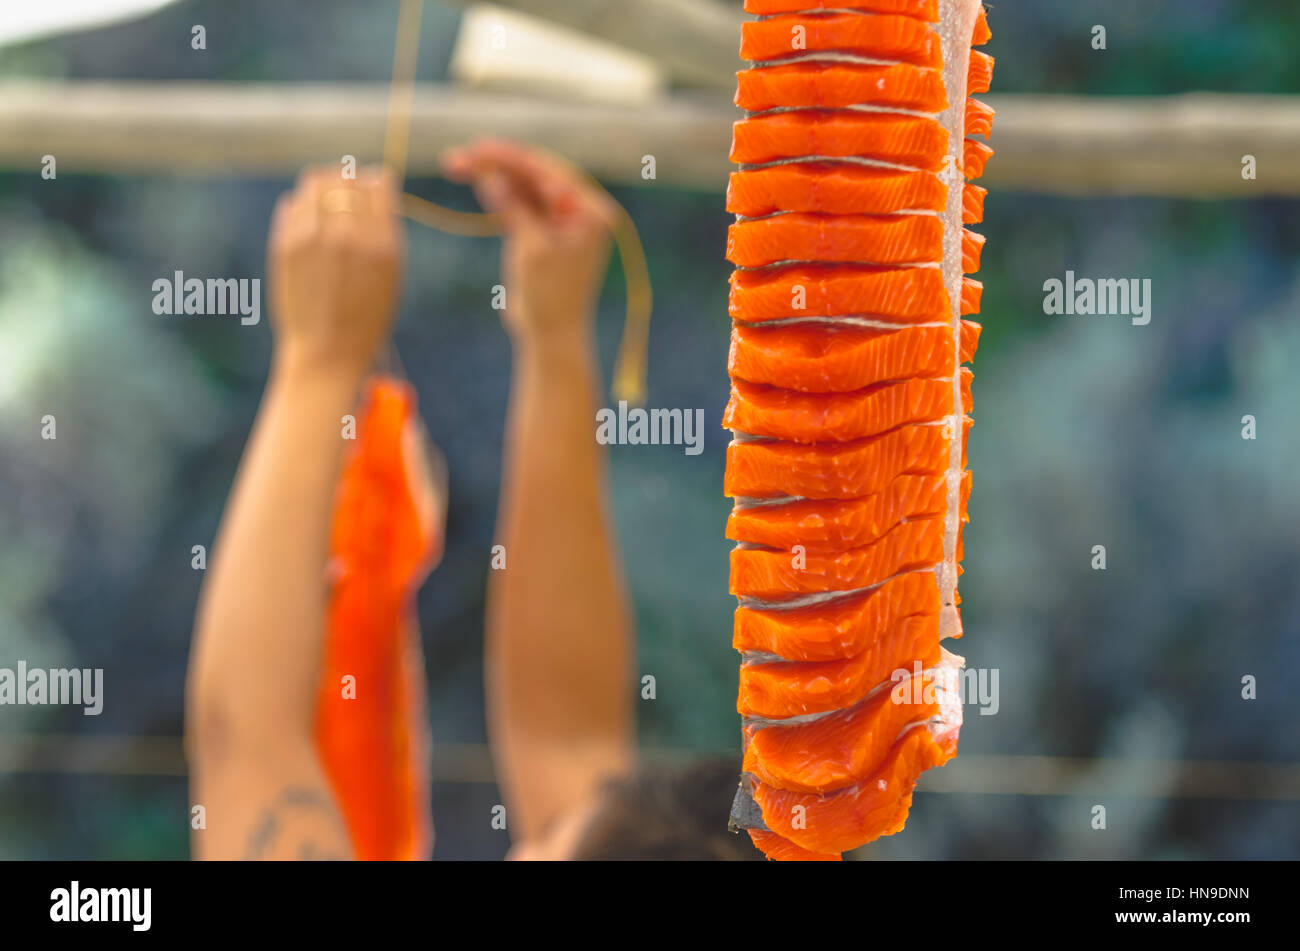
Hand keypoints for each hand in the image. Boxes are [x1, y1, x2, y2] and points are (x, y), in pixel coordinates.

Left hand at [268, 166, 404, 378]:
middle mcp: (346, 235)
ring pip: (315, 181)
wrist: (327, 352)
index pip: (379, 183)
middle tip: (350, 194)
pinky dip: (304, 207)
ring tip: (328, 204)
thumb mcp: (393, 274)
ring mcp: (312, 238)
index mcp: (381, 244)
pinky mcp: (285, 245)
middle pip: (346, 177)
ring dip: (324, 186)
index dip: (378, 183)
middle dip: (351, 181)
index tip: (375, 189)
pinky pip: (293, 203)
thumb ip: (386, 228)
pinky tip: (311, 225)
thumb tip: (376, 183)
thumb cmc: (367, 316)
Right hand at [442, 139, 615, 345]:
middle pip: (534, 175)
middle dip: (498, 164)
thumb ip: (515, 209)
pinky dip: (500, 196)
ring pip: (524, 188)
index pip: (547, 171)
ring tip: (457, 165)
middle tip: (461, 157)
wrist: (550, 335)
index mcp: (590, 210)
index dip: (510, 158)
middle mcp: (579, 210)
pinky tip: (478, 183)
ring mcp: (560, 220)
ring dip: (494, 177)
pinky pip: (521, 205)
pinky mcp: (543, 233)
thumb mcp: (532, 249)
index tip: (478, 149)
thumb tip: (492, 176)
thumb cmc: (550, 296)